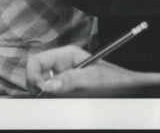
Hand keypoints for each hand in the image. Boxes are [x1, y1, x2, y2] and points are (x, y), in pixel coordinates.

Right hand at [25, 44, 139, 96]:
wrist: (127, 89)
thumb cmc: (113, 80)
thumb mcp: (92, 79)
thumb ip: (69, 80)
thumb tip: (46, 85)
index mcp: (65, 55)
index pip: (35, 61)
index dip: (32, 76)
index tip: (40, 91)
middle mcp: (61, 65)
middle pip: (35, 76)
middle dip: (38, 89)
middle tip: (50, 100)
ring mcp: (61, 79)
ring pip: (42, 89)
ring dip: (47, 97)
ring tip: (63, 102)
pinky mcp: (64, 91)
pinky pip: (51, 97)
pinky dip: (53, 103)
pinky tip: (65, 104)